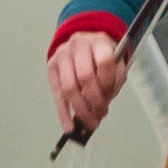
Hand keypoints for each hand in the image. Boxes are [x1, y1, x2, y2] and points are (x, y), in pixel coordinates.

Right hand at [47, 23, 128, 138]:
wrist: (84, 44)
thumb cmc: (101, 58)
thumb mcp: (115, 64)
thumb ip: (113, 83)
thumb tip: (100, 110)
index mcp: (99, 41)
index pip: (104, 63)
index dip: (107, 84)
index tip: (109, 98)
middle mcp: (79, 45)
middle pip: (85, 77)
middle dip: (94, 101)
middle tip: (100, 115)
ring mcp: (62, 54)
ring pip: (69, 87)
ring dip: (80, 109)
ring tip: (89, 122)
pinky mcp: (52, 66)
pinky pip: (57, 93)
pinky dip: (63, 113)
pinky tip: (69, 126)